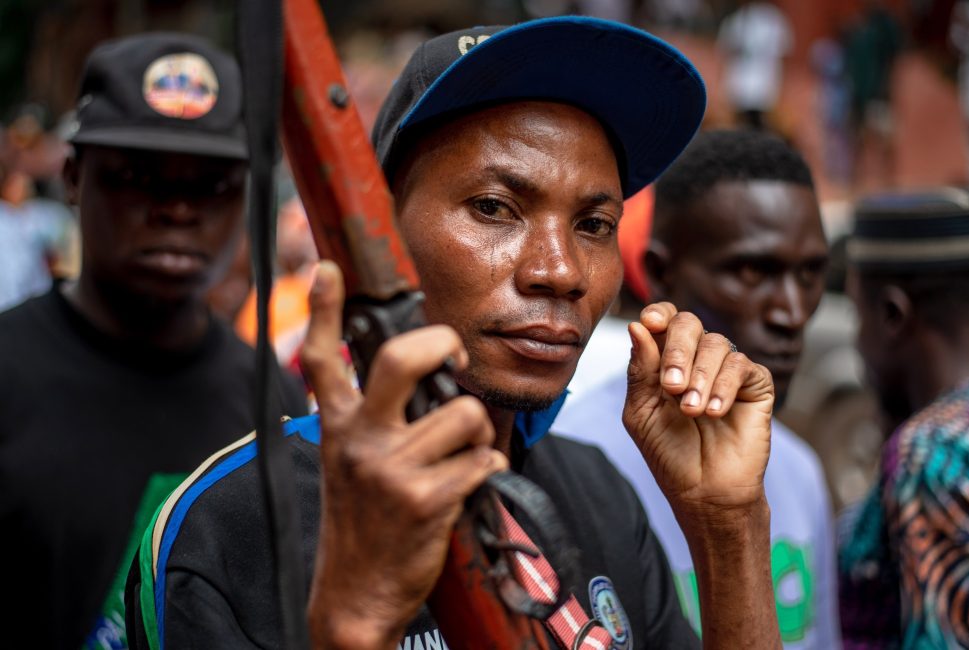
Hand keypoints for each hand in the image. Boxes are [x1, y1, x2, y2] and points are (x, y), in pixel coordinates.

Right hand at [302, 262, 507, 648]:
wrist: (356, 593)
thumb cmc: (363, 521)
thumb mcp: (348, 461)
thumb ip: (370, 417)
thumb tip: (419, 372)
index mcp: (337, 426)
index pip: (322, 359)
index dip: (322, 309)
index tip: (327, 268)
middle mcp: (358, 440)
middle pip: (399, 358)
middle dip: (440, 344)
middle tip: (455, 357)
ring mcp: (389, 469)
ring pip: (464, 413)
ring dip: (479, 434)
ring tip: (464, 454)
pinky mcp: (423, 500)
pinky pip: (481, 459)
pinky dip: (488, 468)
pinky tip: (471, 483)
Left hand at [622, 303, 773, 514]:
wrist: (703, 490)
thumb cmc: (669, 452)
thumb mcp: (641, 411)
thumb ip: (639, 370)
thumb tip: (637, 326)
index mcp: (665, 360)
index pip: (664, 319)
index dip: (659, 314)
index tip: (651, 322)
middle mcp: (696, 358)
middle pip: (688, 323)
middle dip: (676, 350)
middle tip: (671, 387)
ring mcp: (726, 370)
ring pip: (716, 343)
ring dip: (700, 376)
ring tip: (692, 411)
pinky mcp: (755, 385)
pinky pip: (741, 366)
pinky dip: (724, 386)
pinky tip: (715, 412)